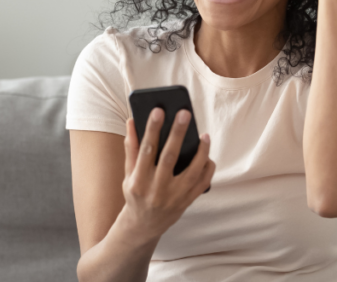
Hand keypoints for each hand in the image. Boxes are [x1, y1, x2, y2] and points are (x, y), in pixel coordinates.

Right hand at [118, 108, 215, 244]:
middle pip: (170, 157)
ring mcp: (174, 198)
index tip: (158, 110)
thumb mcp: (128, 174)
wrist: (143, 226)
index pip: (146, 151)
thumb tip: (132, 121)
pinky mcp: (187, 202)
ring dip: (201, 152)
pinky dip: (207, 168)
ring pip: (192, 172)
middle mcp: (156, 190)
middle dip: (177, 134)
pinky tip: (207, 155)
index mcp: (138, 182)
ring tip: (204, 135)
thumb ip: (131, 148)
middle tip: (185, 113)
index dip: (152, 130)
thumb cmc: (135, 194)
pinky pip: (202, 184)